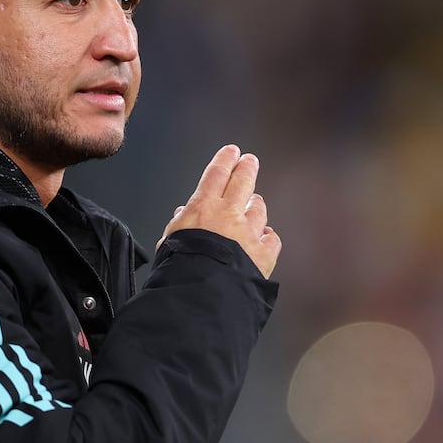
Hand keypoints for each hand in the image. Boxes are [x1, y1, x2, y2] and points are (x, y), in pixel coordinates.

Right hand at [158, 145, 281, 278]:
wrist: (203, 290)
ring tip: (255, 204)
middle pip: (243, 182)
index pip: (217, 174)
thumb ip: (179, 224)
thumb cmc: (182, 266)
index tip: (231, 152)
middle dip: (247, 168)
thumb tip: (182, 215)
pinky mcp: (264, 253)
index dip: (225, 160)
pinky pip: (271, 239)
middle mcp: (230, 215)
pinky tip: (265, 238)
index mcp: (204, 208)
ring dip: (256, 206)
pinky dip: (268, 237)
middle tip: (249, 161)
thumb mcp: (170, 240)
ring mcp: (250, 233)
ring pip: (259, 210)